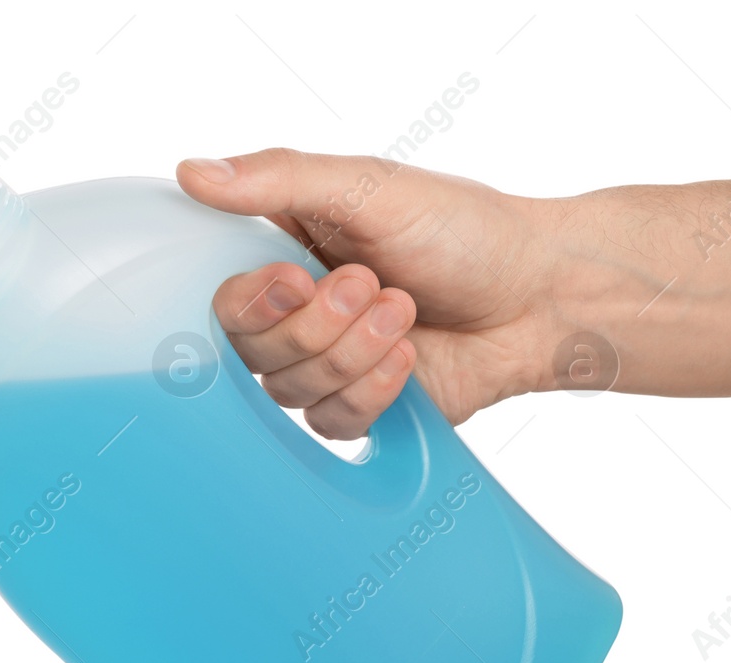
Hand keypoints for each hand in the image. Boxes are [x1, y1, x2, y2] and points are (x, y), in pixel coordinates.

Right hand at [178, 148, 562, 435]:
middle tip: (373, 284)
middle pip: (249, 352)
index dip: (250, 303)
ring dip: (353, 352)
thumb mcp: (367, 185)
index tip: (295, 279)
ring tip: (404, 311)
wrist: (540, 293)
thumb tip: (191, 171)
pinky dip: (373, 391)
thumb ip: (278, 177)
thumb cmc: (461, 229)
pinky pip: (331, 423)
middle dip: (317, 325)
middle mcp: (294, 316)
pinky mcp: (358, 408)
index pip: (219, 300)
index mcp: (281, 256)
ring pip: (289, 391)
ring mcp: (323, 366)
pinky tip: (410, 359)